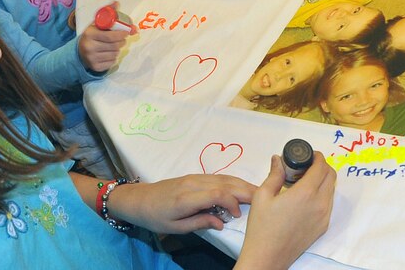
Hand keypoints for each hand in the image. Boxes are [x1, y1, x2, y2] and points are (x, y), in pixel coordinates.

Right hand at [78, 24, 130, 71]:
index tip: (126, 32)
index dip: (121, 34)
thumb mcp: (98, 26)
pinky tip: (109, 53)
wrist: (80, 51)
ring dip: (118, 49)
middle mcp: (89, 47)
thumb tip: (131, 24)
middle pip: (114, 46)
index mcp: (89, 34)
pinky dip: (114, 58)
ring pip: (115, 54)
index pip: (110, 36)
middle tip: (122, 39)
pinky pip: (112, 62)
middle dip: (121, 42)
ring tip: (114, 46)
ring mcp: (92, 58)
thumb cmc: (92, 36)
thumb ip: (113, 20)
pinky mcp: (95, 67)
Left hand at [107, 174, 255, 233]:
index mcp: (187, 198)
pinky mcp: (196, 176)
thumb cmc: (156, 217)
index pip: (217, 193)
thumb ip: (200, 223)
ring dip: (242, 184)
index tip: (237, 215)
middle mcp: (193, 183)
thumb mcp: (176, 227)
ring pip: (224, 178)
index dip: (232, 202)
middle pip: (225, 183)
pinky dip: (233, 182)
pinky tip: (242, 188)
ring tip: (259, 192)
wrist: (140, 199)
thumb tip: (222, 222)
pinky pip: (218, 177)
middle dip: (245, 190)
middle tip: (264, 198)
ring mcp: (195, 177)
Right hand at [236, 152, 335, 269]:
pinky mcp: (322, 227)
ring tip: (304, 180)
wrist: (268, 256)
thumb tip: (278, 159)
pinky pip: (328, 204)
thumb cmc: (262, 227)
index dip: (318, 157)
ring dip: (323, 180)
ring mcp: (324, 217)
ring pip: (331, 190)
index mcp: (306, 194)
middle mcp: (320, 204)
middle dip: (322, 166)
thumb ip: (275, 174)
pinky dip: (322, 194)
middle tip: (306, 165)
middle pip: (331, 176)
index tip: (310, 154)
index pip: (321, 168)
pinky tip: (305, 197)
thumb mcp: (262, 196)